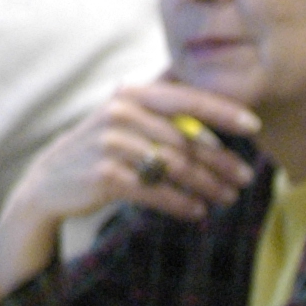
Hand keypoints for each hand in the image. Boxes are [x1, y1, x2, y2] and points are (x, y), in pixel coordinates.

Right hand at [0, 81, 258, 300]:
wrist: (51, 180)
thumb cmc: (102, 147)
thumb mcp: (125, 115)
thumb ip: (161, 104)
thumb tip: (214, 94)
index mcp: (131, 93)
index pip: (185, 98)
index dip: (222, 111)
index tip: (254, 125)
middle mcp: (120, 113)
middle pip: (184, 140)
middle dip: (220, 162)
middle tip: (244, 178)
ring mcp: (110, 144)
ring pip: (174, 168)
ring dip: (206, 186)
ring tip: (227, 198)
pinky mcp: (105, 175)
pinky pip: (155, 192)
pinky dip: (181, 203)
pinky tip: (197, 211)